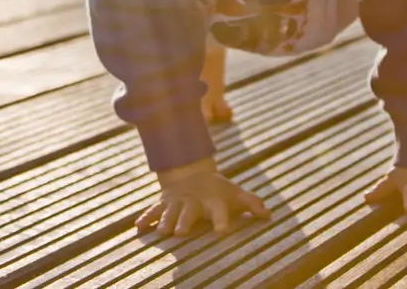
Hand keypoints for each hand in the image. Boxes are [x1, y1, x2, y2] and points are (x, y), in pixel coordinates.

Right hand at [137, 158, 270, 235]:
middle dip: (185, 221)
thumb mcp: (235, 194)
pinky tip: (138, 227)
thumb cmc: (218, 191)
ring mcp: (177, 201)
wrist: (192, 173)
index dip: (221, 221)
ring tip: (162, 232)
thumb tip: (268, 214)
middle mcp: (194, 201)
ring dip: (165, 220)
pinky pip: (153, 210)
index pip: (219, 211)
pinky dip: (146, 217)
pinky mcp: (164, 203)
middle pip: (189, 211)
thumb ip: (251, 203)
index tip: (221, 232)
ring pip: (170, 211)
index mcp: (213, 201)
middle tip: (181, 232)